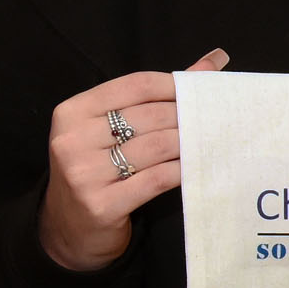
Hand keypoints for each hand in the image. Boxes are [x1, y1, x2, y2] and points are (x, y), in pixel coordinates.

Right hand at [37, 50, 228, 271]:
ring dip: (190, 143)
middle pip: (149, 116)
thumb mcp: (112, 129)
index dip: (175, 85)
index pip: (134, 86)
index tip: (203, 91)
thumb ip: (157, 96)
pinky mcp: (101, 204)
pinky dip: (183, 170)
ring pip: (157, 146)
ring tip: (212, 141)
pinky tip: (198, 167)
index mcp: (72, 112)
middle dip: (188, 117)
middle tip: (218, 120)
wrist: (71, 227)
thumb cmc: (99, 169)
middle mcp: (72, 139)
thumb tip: (215, 60)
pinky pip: (157, 179)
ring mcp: (84, 173)